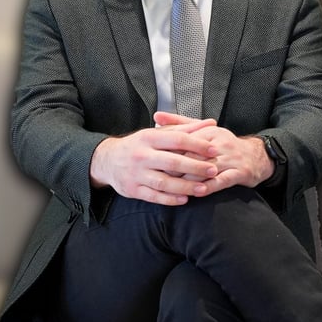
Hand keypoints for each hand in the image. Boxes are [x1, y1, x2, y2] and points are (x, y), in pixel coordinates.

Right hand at [90, 119, 218, 204]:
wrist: (107, 161)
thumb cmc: (138, 146)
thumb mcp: (157, 133)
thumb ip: (184, 129)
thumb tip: (210, 123)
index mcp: (149, 138)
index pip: (177, 140)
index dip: (198, 145)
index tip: (214, 150)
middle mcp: (141, 155)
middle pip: (172, 162)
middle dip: (195, 167)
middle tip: (213, 170)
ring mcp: (136, 174)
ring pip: (164, 182)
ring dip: (185, 187)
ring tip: (203, 189)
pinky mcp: (133, 190)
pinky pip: (154, 196)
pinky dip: (170, 199)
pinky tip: (184, 199)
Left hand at [154, 112, 274, 191]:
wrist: (256, 156)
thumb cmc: (224, 145)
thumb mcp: (204, 130)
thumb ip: (179, 124)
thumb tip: (156, 116)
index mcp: (208, 131)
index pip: (185, 140)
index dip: (169, 150)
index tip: (154, 159)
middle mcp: (219, 144)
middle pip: (193, 155)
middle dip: (176, 166)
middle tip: (159, 174)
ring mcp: (230, 158)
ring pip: (206, 168)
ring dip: (189, 179)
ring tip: (173, 187)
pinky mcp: (239, 172)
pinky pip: (221, 181)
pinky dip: (208, 187)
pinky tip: (197, 193)